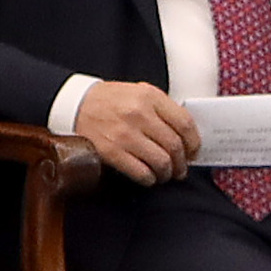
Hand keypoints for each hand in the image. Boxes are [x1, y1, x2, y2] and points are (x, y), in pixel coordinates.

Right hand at [76, 81, 198, 186]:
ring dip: (167, 173)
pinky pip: (141, 172)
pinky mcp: (112, 151)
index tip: (193, 151)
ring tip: (166, 174)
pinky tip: (149, 176)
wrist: (76, 104)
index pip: (184, 123)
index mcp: (150, 96)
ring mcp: (125, 134)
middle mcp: (139, 114)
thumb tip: (184, 133)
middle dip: (182, 162)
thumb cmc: (109, 100)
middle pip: (174, 145)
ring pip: (161, 162)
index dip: (194, 142)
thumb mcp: (139, 92)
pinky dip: (150, 179)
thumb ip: (162, 108)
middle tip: (181, 168)